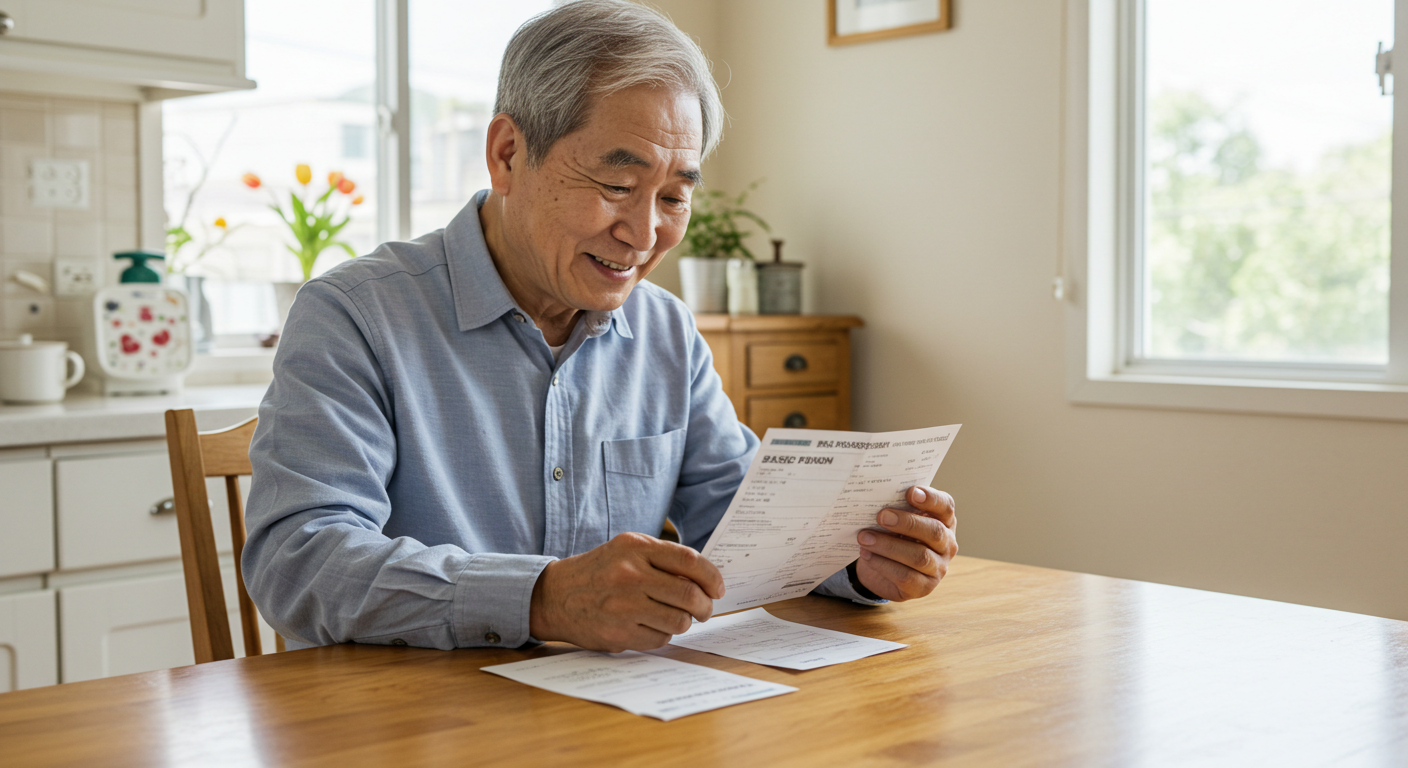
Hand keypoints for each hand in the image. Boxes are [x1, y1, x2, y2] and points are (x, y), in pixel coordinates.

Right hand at [529, 532, 724, 651]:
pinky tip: (651, 626)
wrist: (554, 596)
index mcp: (635, 548)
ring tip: (676, 617)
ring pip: (678, 620)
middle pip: (689, 594)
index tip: (718, 589)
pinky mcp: (618, 633)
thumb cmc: (599, 572)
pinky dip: (663, 634)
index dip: (712, 577)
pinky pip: (660, 638)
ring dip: (684, 622)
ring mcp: (623, 606)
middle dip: (705, 606)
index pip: (689, 560)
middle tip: (704, 610)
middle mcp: (629, 575)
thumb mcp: (626, 551)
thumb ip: (662, 558)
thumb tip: (706, 579)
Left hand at [854, 486, 956, 600]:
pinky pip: (905, 576)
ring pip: (919, 556)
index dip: (931, 498)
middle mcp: (947, 544)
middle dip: (906, 523)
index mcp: (944, 521)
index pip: (945, 506)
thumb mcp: (898, 519)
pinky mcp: (923, 587)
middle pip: (934, 532)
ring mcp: (938, 568)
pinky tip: (866, 554)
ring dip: (889, 546)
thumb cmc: (893, 535)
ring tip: (864, 537)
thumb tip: (877, 498)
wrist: (883, 569)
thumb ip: (896, 507)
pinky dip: (883, 564)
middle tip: (881, 516)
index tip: (911, 492)